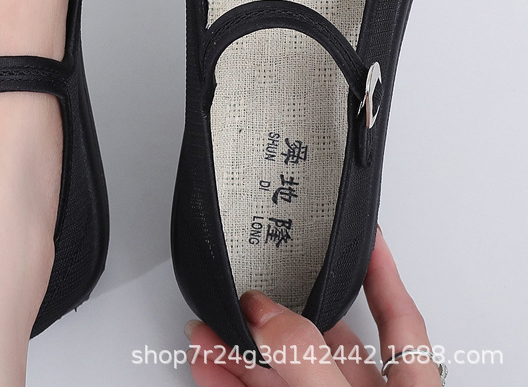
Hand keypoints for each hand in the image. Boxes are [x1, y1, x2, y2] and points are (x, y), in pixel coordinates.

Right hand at [186, 228, 442, 385]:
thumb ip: (309, 360)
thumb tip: (266, 314)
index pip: (400, 318)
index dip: (383, 272)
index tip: (368, 233)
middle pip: (322, 342)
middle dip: (277, 312)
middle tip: (247, 287)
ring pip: (279, 373)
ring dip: (240, 346)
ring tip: (210, 323)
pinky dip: (226, 379)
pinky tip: (206, 359)